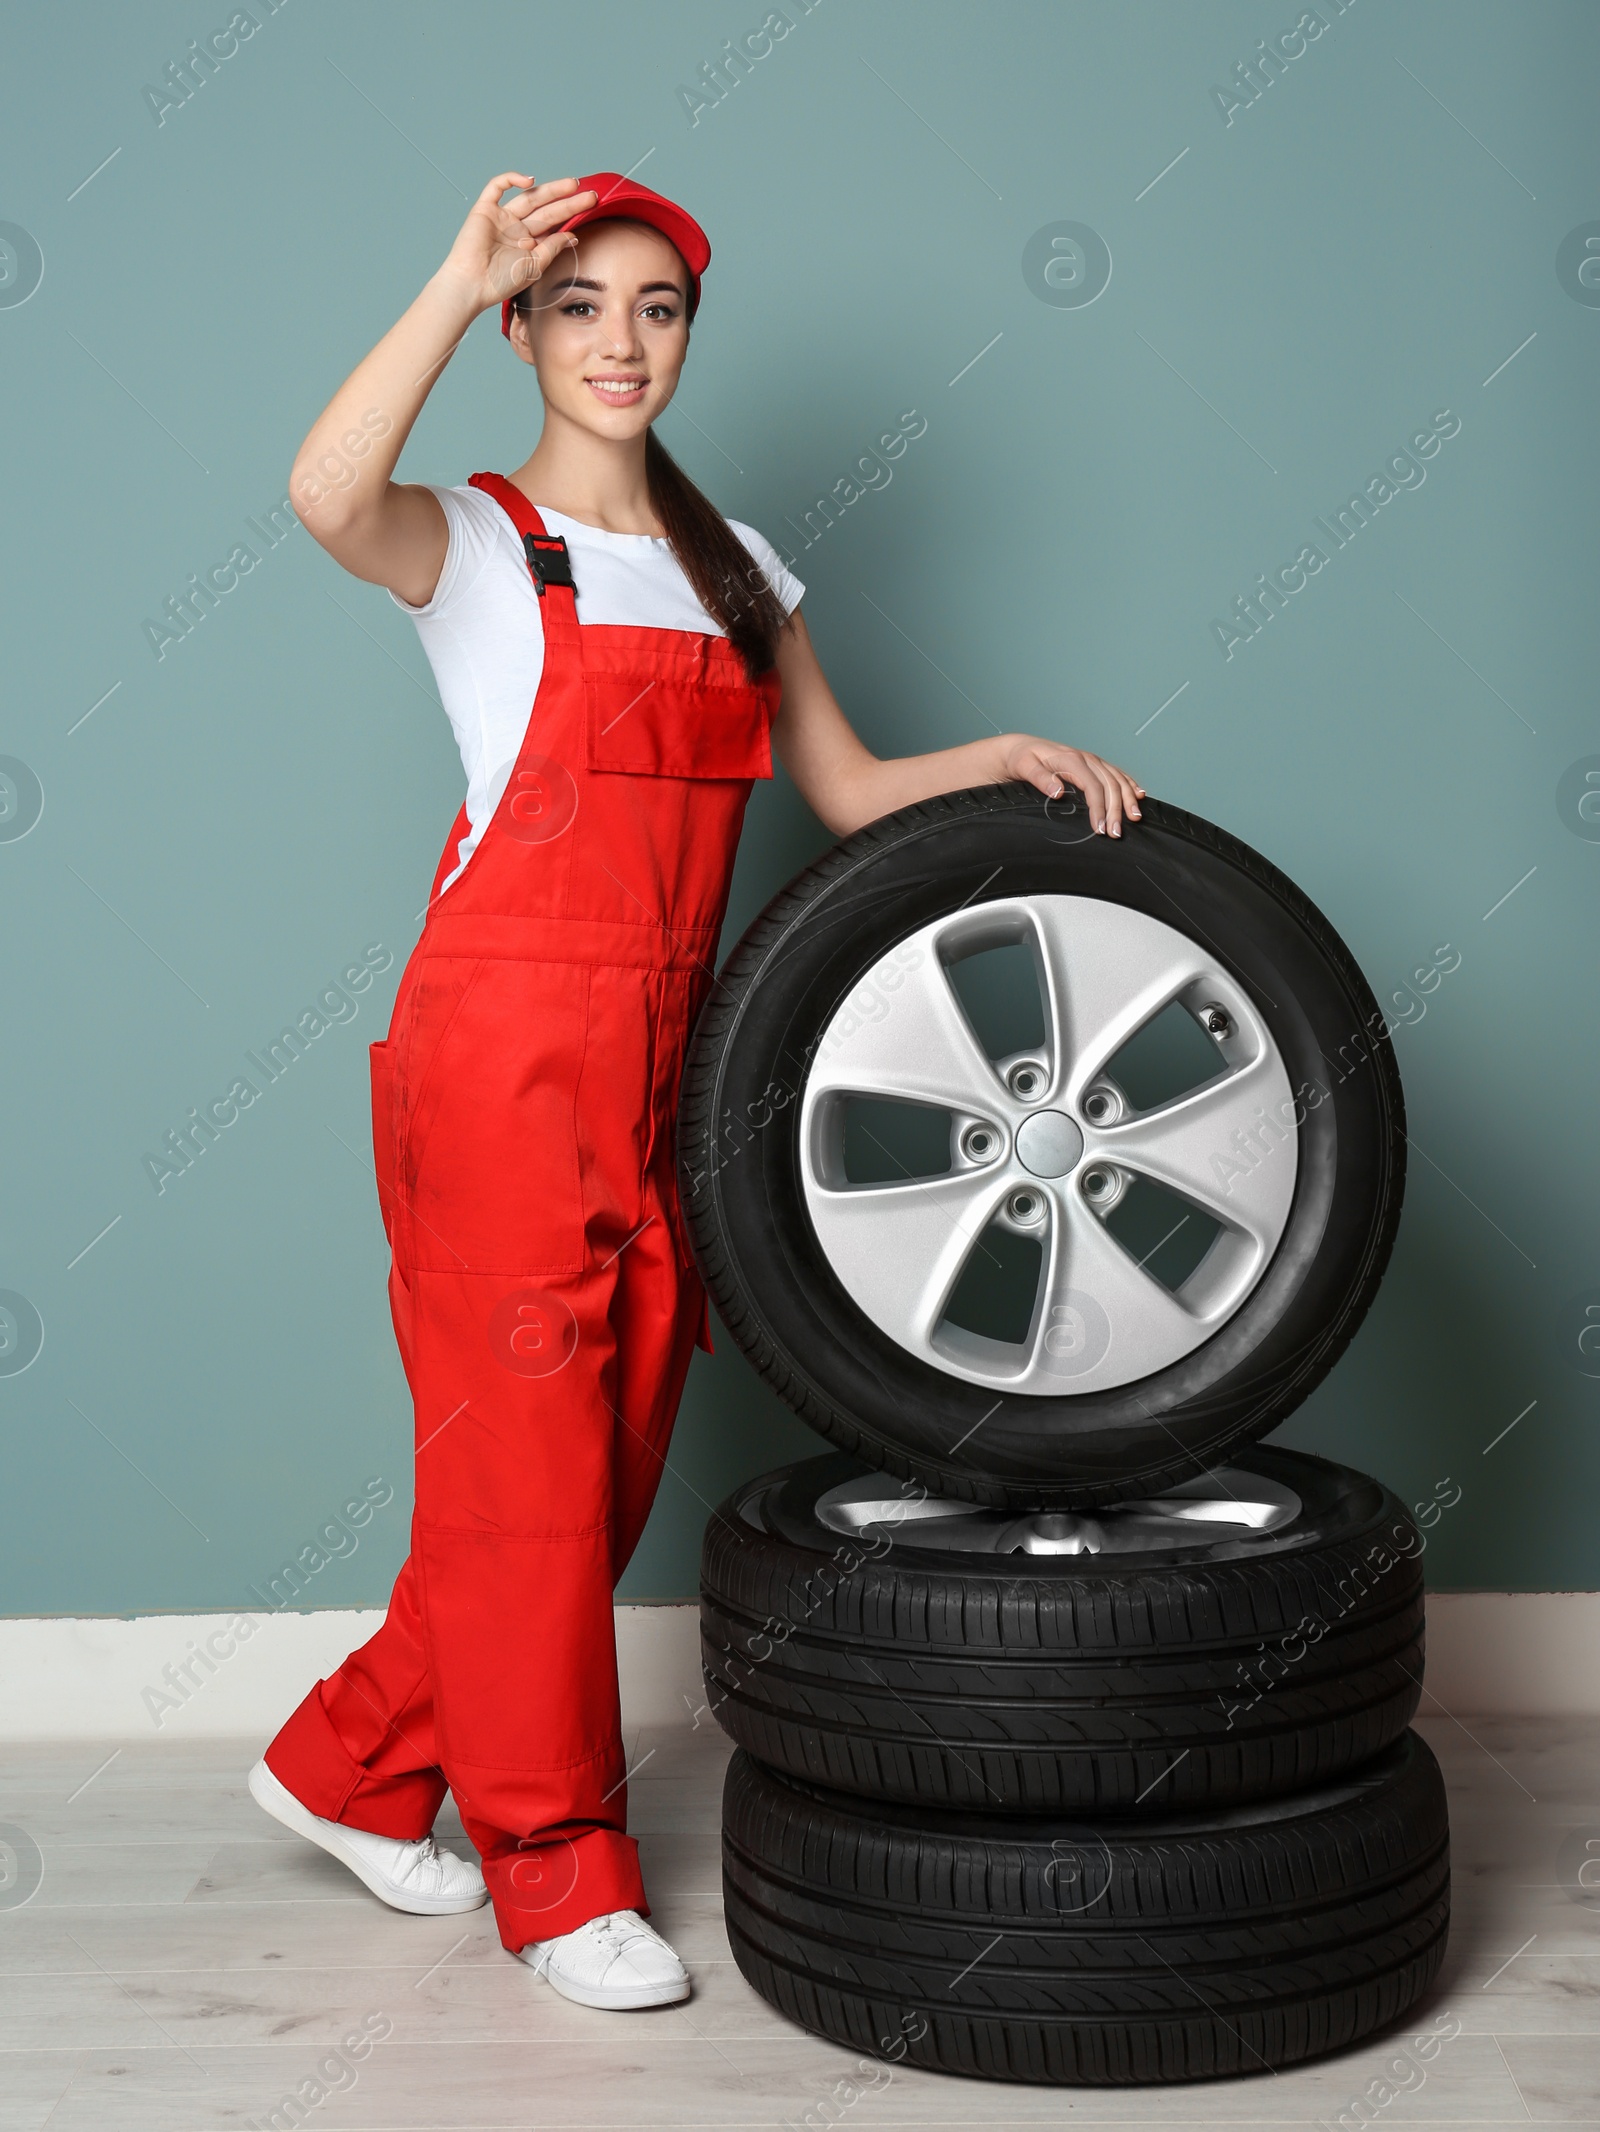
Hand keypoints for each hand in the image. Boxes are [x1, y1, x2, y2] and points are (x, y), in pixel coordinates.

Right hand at [435, 173, 599, 319]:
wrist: (472, 285)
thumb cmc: (500, 281)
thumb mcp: (535, 266)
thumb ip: (553, 248)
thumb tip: (573, 235)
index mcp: (528, 243)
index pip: (553, 224)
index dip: (571, 214)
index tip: (590, 207)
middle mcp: (516, 228)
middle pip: (546, 209)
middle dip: (567, 201)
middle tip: (590, 194)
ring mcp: (501, 217)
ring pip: (529, 197)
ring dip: (550, 190)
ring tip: (572, 185)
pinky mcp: (484, 210)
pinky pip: (496, 187)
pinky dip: (511, 179)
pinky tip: (529, 180)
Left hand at [998, 735, 1145, 836]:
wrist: (1021, 748)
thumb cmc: (1022, 759)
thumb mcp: (1025, 767)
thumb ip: (1040, 779)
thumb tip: (1057, 792)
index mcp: (1072, 760)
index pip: (1093, 786)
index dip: (1099, 808)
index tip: (1099, 828)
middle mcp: (1086, 759)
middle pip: (1109, 785)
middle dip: (1116, 811)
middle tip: (1116, 833)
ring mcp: (1092, 761)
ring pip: (1118, 780)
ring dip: (1128, 799)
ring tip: (1134, 819)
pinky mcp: (1094, 765)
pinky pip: (1117, 774)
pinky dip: (1130, 785)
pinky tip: (1139, 795)